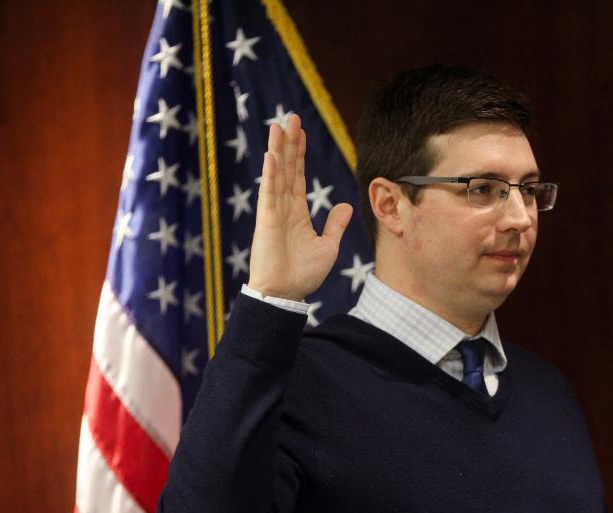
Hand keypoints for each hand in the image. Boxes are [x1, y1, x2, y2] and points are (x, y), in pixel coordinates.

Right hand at [247, 114, 352, 300]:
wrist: (286, 294)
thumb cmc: (303, 275)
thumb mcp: (328, 247)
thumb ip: (335, 225)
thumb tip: (346, 204)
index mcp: (297, 213)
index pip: (298, 176)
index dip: (300, 153)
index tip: (301, 131)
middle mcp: (284, 208)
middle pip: (287, 168)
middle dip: (289, 143)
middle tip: (290, 117)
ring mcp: (273, 213)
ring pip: (277, 175)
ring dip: (278, 150)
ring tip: (278, 126)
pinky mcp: (267, 221)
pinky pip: (269, 193)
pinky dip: (270, 174)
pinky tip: (271, 155)